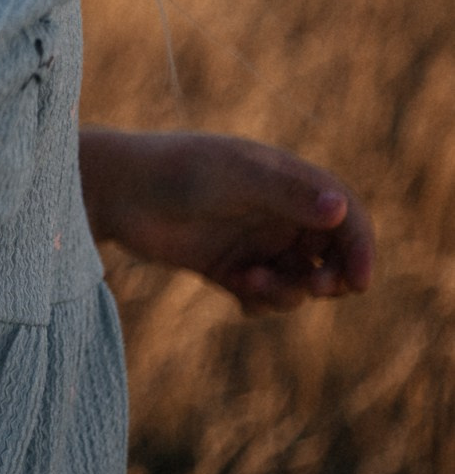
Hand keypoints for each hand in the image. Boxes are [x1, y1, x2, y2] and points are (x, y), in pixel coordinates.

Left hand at [80, 127, 375, 315]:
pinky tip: (241, 297)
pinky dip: (261, 302)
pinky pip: (263, 295)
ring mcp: (251, 240)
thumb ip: (285, 195)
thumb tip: (339, 209)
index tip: (359, 282)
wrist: (113, 191)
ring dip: (288, 290)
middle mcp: (275, 211)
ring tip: (251, 282)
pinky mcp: (226, 266)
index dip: (361, 247)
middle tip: (312, 287)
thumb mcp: (232, 178)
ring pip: (297, 279)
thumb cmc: (174, 171)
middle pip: (329, 254)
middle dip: (329, 276)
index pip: (344, 214)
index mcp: (286, 180)